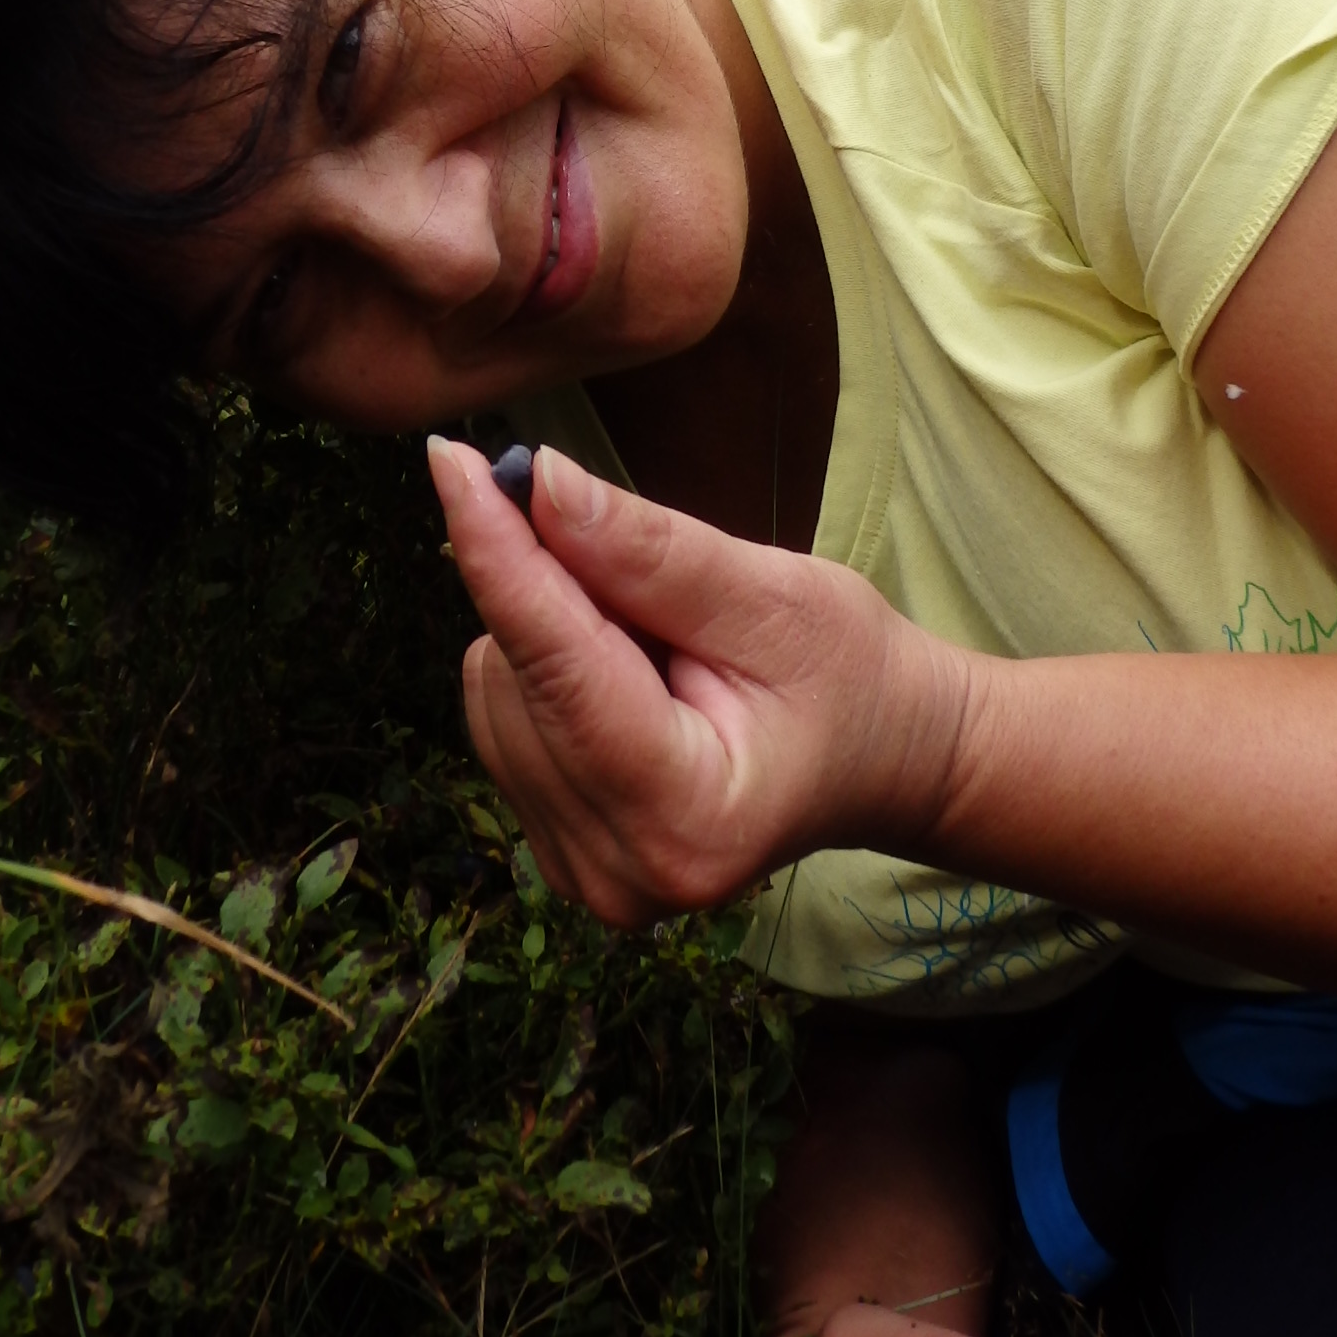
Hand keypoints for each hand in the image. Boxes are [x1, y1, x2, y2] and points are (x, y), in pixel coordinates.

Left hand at [428, 436, 962, 924]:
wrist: (882, 759)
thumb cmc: (848, 674)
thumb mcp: (773, 595)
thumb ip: (649, 552)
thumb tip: (541, 486)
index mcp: (683, 814)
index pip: (555, 665)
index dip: (497, 551)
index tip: (453, 460)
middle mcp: (616, 870)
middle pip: (515, 675)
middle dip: (558, 593)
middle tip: (659, 590)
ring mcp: (582, 876)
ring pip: (493, 691)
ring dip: (553, 634)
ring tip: (659, 648)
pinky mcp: (559, 857)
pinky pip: (502, 721)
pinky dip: (548, 674)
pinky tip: (628, 680)